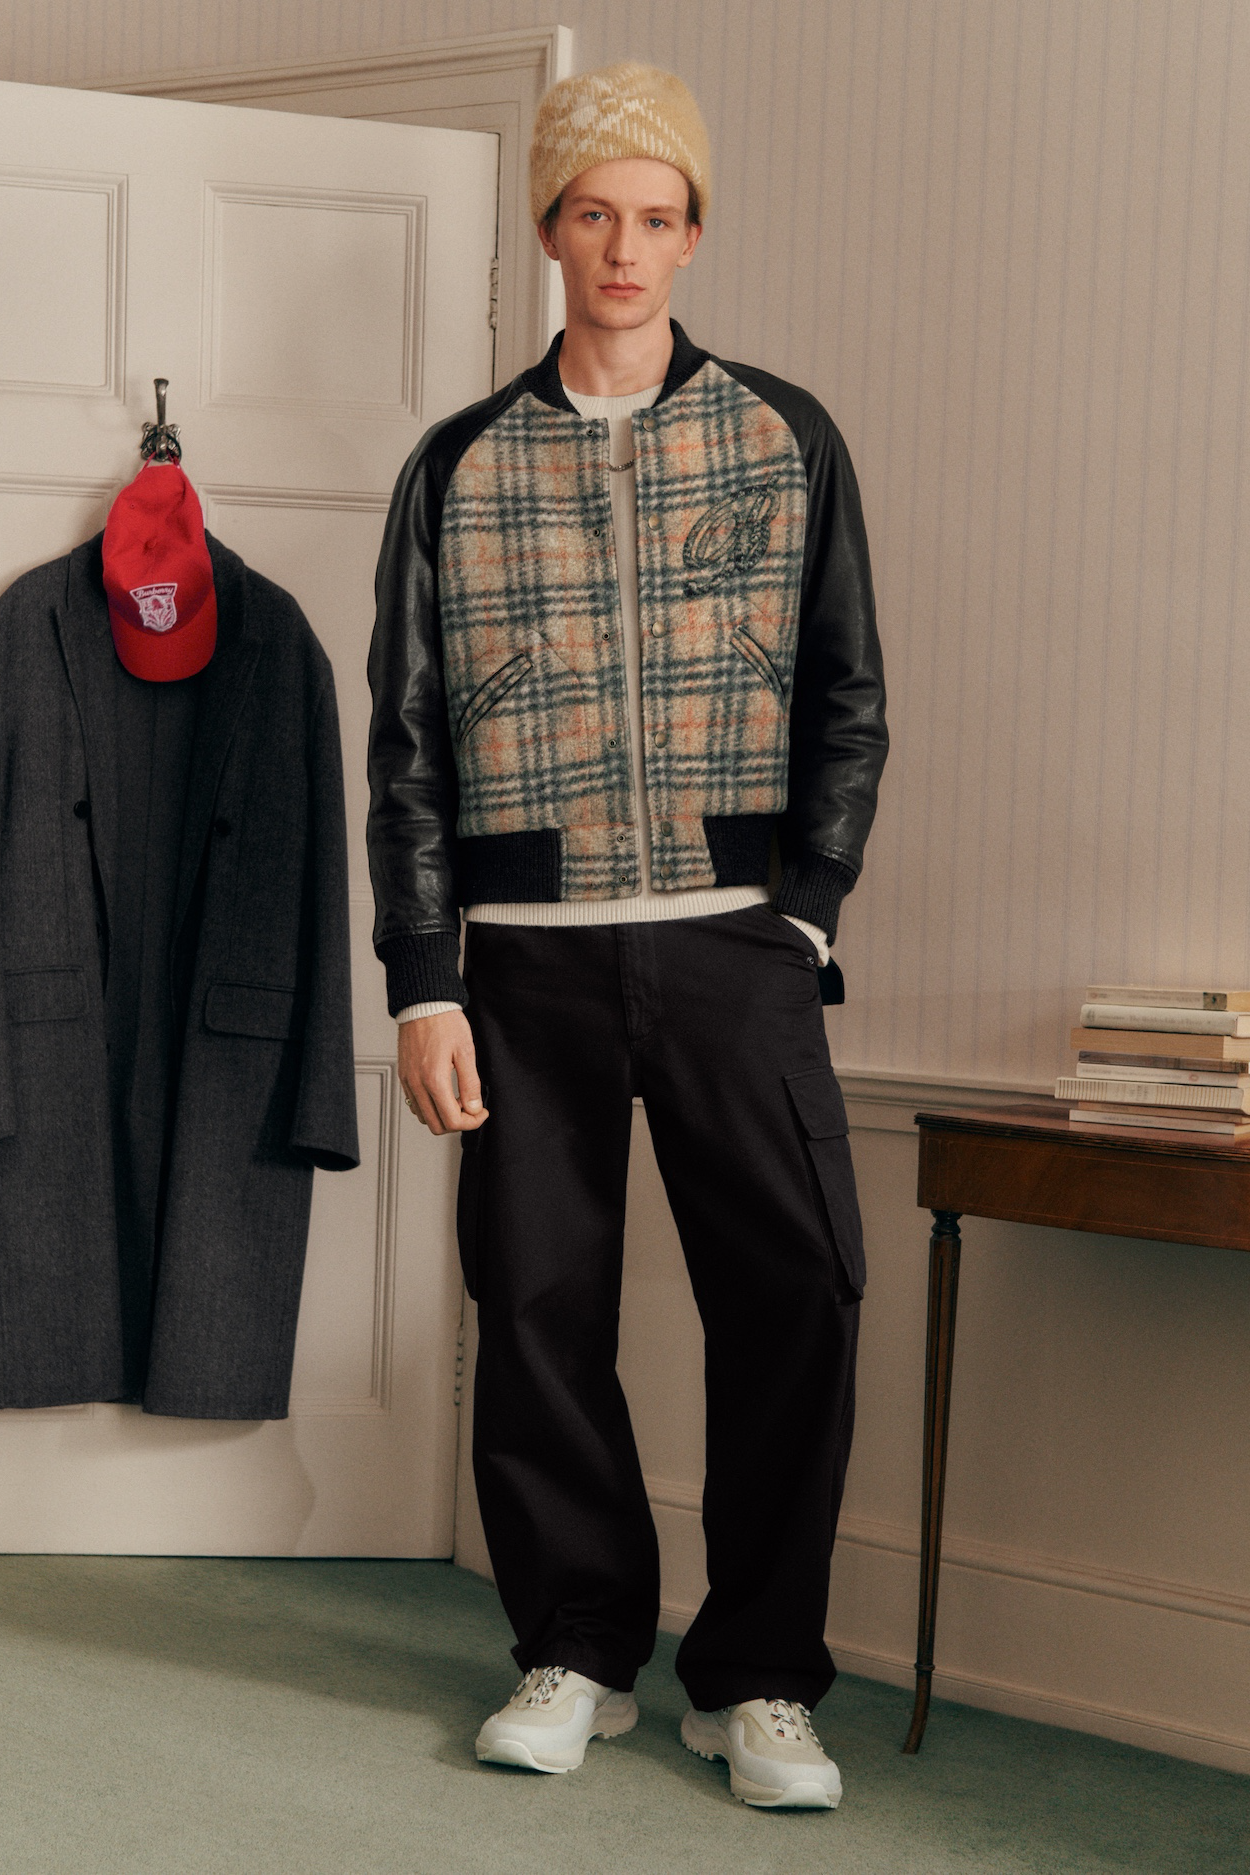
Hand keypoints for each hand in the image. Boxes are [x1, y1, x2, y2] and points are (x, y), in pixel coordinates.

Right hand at [398, 1008, 487, 1134]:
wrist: (424, 1005)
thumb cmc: (444, 1022)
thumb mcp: (466, 1051)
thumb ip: (470, 1084)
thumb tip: (474, 1108)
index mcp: (434, 1080)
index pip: (452, 1120)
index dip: (472, 1122)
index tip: (481, 1112)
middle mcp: (417, 1084)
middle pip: (436, 1125)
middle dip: (457, 1123)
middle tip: (471, 1109)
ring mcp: (408, 1081)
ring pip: (423, 1118)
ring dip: (442, 1116)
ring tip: (458, 1100)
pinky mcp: (404, 1077)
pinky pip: (414, 1104)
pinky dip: (429, 1107)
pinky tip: (442, 1094)